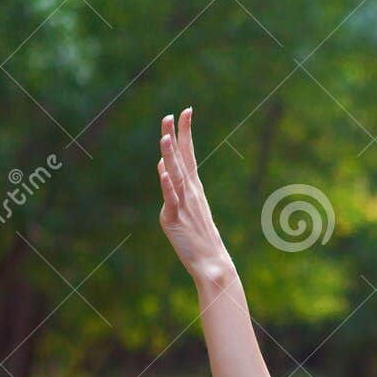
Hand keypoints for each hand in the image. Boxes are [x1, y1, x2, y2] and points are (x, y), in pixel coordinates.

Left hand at [157, 107, 231, 284]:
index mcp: (193, 188)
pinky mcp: (174, 219)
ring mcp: (183, 204)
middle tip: (176, 113)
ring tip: (166, 135)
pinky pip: (171, 199)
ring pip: (176, 175)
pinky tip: (162, 170)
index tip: (186, 111)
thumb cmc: (200, 239)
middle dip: (178, 135)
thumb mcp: (185, 207)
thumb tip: (162, 165)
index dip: (186, 132)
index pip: (189, 154)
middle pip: (183, 159)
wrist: (213, 264)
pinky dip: (167, 184)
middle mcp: (190, 192)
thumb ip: (173, 186)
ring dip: (170, 155)